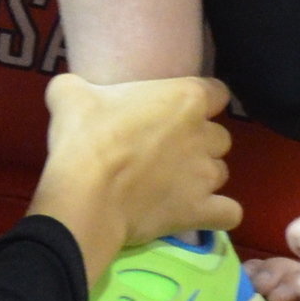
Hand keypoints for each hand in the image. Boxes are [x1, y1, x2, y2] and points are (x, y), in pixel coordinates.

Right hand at [33, 70, 238, 288]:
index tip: (177, 110)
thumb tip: (72, 89)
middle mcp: (204, 135)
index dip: (200, 100)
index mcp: (185, 98)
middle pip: (219, 136)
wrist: (85, 194)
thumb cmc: (84, 137)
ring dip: (203, 176)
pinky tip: (198, 213)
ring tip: (175, 184)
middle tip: (168, 150)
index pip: (216, 92)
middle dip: (200, 142)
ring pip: (221, 173)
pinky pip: (229, 214)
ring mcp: (205, 176)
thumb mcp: (71, 93)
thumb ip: (80, 86)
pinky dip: (217, 214)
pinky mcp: (200, 212)